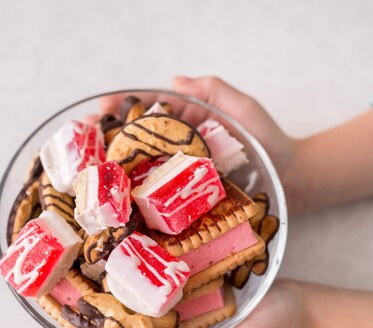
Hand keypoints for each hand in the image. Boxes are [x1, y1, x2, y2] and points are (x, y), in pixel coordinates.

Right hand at [100, 76, 298, 209]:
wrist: (291, 182)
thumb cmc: (270, 142)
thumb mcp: (245, 110)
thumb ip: (215, 92)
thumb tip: (175, 80)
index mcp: (187, 121)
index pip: (149, 109)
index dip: (123, 106)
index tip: (100, 107)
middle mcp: (177, 146)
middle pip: (135, 139)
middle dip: (106, 137)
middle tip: (80, 141)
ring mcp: (179, 173)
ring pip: (139, 168)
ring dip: (112, 169)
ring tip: (86, 172)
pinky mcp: (184, 198)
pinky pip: (155, 195)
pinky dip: (133, 197)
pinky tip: (114, 202)